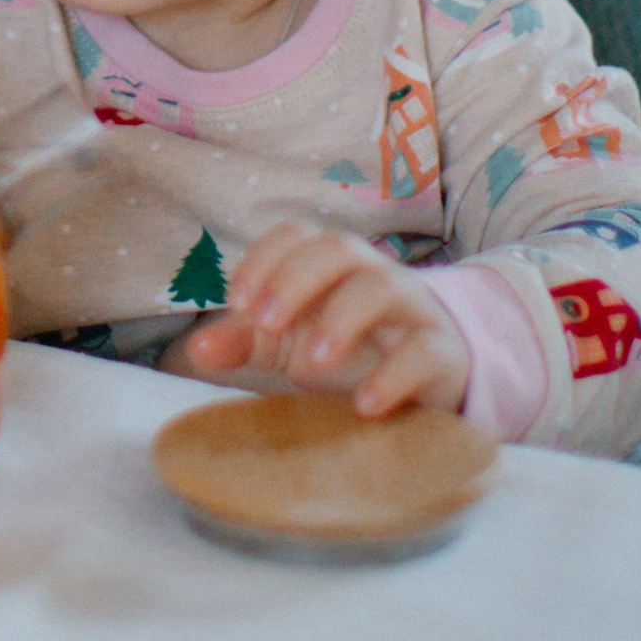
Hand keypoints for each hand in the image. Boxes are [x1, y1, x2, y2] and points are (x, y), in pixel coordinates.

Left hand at [168, 223, 470, 418]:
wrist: (434, 383)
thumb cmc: (354, 352)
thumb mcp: (294, 345)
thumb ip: (248, 342)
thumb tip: (196, 348)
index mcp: (332, 267)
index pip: (297, 236)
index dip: (265, 259)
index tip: (238, 303)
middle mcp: (373, 276)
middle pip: (339, 248)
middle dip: (296, 279)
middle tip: (267, 323)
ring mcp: (413, 311)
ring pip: (384, 286)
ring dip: (342, 318)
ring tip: (311, 365)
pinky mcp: (444, 355)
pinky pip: (425, 351)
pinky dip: (394, 376)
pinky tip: (364, 405)